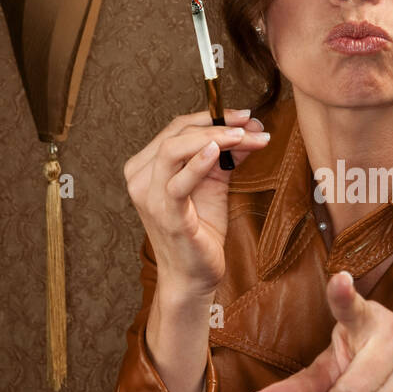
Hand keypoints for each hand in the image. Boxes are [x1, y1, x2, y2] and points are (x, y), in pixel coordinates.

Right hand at [123, 107, 268, 299]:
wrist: (193, 276)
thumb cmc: (200, 232)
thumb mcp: (215, 185)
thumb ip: (228, 156)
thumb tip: (251, 129)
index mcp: (146, 166)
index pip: (176, 129)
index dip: (211, 116)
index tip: (244, 115)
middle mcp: (141, 177)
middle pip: (176, 134)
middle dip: (218, 124)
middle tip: (251, 124)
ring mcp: (149, 196)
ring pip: (174, 150)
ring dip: (213, 137)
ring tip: (243, 136)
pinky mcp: (166, 215)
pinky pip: (178, 183)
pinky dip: (197, 163)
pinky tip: (217, 151)